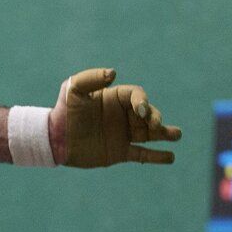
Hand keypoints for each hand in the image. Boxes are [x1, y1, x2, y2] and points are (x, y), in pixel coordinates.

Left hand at [50, 68, 180, 166]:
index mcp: (115, 99)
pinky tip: (170, 158)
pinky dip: (157, 157)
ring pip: (150, 134)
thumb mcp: (74, 89)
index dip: (143, 102)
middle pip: (148, 114)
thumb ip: (91, 78)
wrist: (54, 139)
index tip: (141, 110)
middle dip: (156, 118)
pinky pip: (143, 155)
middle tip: (157, 125)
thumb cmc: (64, 111)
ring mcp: (123, 135)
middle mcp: (123, 116)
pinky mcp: (120, 153)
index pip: (137, 96)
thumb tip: (114, 73)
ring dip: (165, 133)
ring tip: (177, 135)